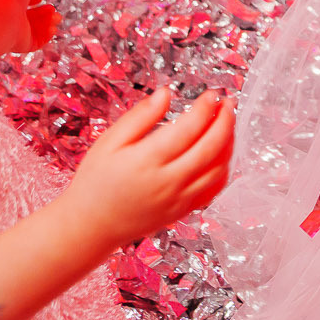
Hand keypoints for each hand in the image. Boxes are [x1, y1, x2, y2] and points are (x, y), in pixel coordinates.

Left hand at [0, 0, 59, 64]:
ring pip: (38, 30)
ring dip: (50, 23)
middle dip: (46, 13)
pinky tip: (52, 28)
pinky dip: (48, 35)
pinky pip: (39, 42)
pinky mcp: (24, 45)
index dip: (34, 1)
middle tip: (53, 10)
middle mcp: (13, 22)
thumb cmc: (8, 0)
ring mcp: (19, 34)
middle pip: (33, 18)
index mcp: (9, 8)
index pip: (23, 6)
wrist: (1, 21)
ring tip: (57, 17)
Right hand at [66, 88, 235, 245]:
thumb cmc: (95, 182)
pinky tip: (222, 153)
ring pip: (218, 169)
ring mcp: (178, 199)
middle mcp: (168, 182)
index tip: (212, 94)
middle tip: (228, 103)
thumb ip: (140, 116)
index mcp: (147, 161)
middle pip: (211, 147)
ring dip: (229, 143)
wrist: (90, 226)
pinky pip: (214, 190)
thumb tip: (166, 93)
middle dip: (226, 121)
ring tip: (227, 123)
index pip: (189, 128)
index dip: (206, 107)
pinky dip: (224, 169)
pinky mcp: (183, 211)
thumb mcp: (109, 142)